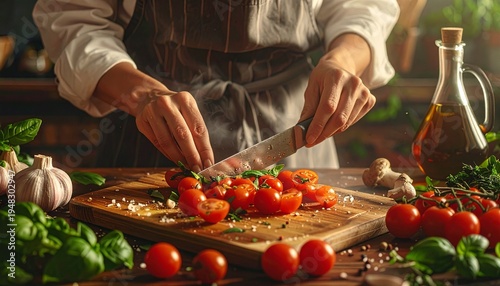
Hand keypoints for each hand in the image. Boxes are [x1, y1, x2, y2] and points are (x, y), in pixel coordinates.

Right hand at [94, 63, 213, 171]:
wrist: (149, 97)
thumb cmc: (175, 109)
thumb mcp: (187, 111)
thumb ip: (195, 131)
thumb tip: (203, 158)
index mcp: (185, 99)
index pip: (198, 128)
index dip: (204, 149)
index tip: (208, 163)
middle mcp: (168, 103)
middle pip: (183, 135)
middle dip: (192, 156)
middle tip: (197, 169)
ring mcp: (152, 111)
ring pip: (167, 141)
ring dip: (178, 158)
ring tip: (186, 167)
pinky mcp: (141, 120)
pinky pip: (157, 142)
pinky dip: (167, 154)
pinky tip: (174, 160)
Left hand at [300, 59, 375, 146]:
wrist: (341, 67)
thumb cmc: (323, 79)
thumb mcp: (312, 88)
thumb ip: (308, 108)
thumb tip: (302, 130)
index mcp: (336, 77)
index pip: (327, 107)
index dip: (318, 125)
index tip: (309, 138)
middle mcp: (353, 83)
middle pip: (339, 117)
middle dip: (324, 133)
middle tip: (312, 141)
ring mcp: (364, 92)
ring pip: (347, 122)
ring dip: (331, 132)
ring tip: (320, 133)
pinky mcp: (369, 100)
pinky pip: (353, 121)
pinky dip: (341, 128)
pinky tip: (332, 124)